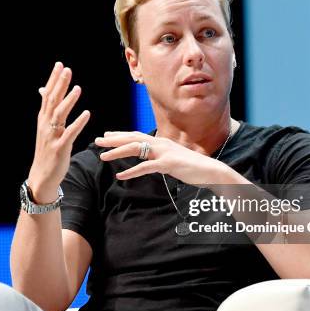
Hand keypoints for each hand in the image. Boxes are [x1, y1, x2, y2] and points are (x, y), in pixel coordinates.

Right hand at [28, 62, 89, 201]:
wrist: (42, 176)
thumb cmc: (47, 150)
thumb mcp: (45, 128)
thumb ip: (47, 109)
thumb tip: (43, 91)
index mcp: (43, 119)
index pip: (47, 95)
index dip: (53, 80)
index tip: (59, 65)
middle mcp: (46, 125)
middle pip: (52, 101)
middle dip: (59, 85)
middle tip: (66, 69)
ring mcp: (52, 137)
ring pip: (60, 115)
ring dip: (68, 101)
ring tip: (77, 88)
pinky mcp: (60, 148)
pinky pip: (70, 134)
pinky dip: (78, 123)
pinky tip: (87, 114)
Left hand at [95, 131, 229, 184]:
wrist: (211, 171)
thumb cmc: (192, 167)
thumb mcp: (173, 159)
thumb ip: (160, 157)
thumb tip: (149, 159)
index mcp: (161, 142)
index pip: (137, 135)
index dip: (121, 135)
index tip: (106, 135)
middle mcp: (161, 143)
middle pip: (132, 139)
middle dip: (113, 140)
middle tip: (97, 141)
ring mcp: (164, 153)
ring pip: (136, 150)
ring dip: (117, 153)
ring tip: (103, 157)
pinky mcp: (168, 164)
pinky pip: (145, 168)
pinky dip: (132, 171)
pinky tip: (120, 175)